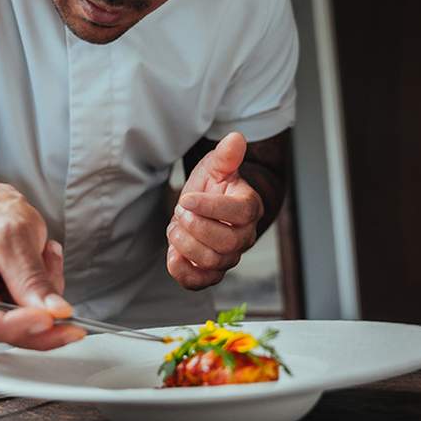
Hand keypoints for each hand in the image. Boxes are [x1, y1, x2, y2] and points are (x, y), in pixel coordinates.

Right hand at [0, 183, 85, 349]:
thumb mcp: (14, 234)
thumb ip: (31, 277)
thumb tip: (54, 313)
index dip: (8, 325)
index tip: (45, 320)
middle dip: (33, 316)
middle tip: (66, 314)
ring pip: (12, 324)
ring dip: (41, 299)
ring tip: (48, 257)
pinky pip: (22, 314)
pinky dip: (41, 294)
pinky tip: (46, 262)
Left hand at [166, 132, 263, 288]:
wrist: (204, 207)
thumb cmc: (214, 186)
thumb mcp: (216, 167)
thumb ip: (226, 156)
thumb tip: (235, 138)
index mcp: (248, 208)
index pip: (240, 214)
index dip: (212, 208)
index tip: (187, 199)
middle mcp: (243, 237)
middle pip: (227, 243)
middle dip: (196, 227)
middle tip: (180, 212)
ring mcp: (228, 258)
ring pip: (212, 262)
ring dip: (185, 244)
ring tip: (175, 227)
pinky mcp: (209, 273)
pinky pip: (199, 282)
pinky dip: (182, 271)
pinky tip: (172, 254)